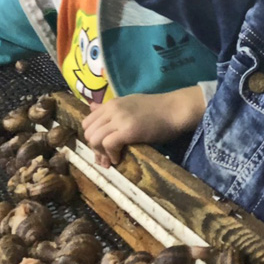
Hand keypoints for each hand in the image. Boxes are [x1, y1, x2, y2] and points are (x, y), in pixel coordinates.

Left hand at [82, 85, 205, 167]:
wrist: (175, 109)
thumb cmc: (157, 109)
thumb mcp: (130, 103)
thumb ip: (111, 108)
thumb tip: (92, 107)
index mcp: (112, 104)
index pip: (87, 122)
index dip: (91, 137)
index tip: (101, 147)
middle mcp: (112, 109)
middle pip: (88, 132)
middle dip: (94, 148)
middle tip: (106, 158)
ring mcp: (120, 119)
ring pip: (95, 139)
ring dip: (101, 153)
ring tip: (112, 160)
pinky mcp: (129, 130)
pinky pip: (108, 144)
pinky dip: (111, 155)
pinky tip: (119, 159)